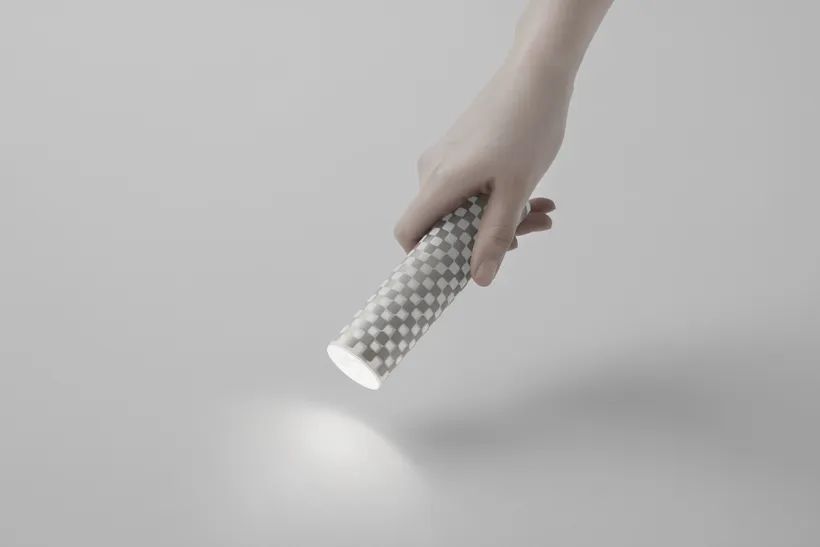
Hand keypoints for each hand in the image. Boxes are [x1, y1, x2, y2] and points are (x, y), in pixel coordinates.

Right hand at [394, 57, 572, 285]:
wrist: (538, 72)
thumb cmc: (527, 127)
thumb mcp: (516, 190)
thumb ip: (496, 236)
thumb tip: (480, 279)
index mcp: (439, 182)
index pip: (409, 232)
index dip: (427, 258)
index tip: (461, 267)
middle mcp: (434, 170)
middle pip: (445, 222)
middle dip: (484, 236)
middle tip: (529, 233)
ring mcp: (448, 158)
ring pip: (466, 204)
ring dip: (502, 216)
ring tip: (543, 212)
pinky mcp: (464, 149)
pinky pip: (474, 185)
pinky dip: (501, 195)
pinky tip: (537, 195)